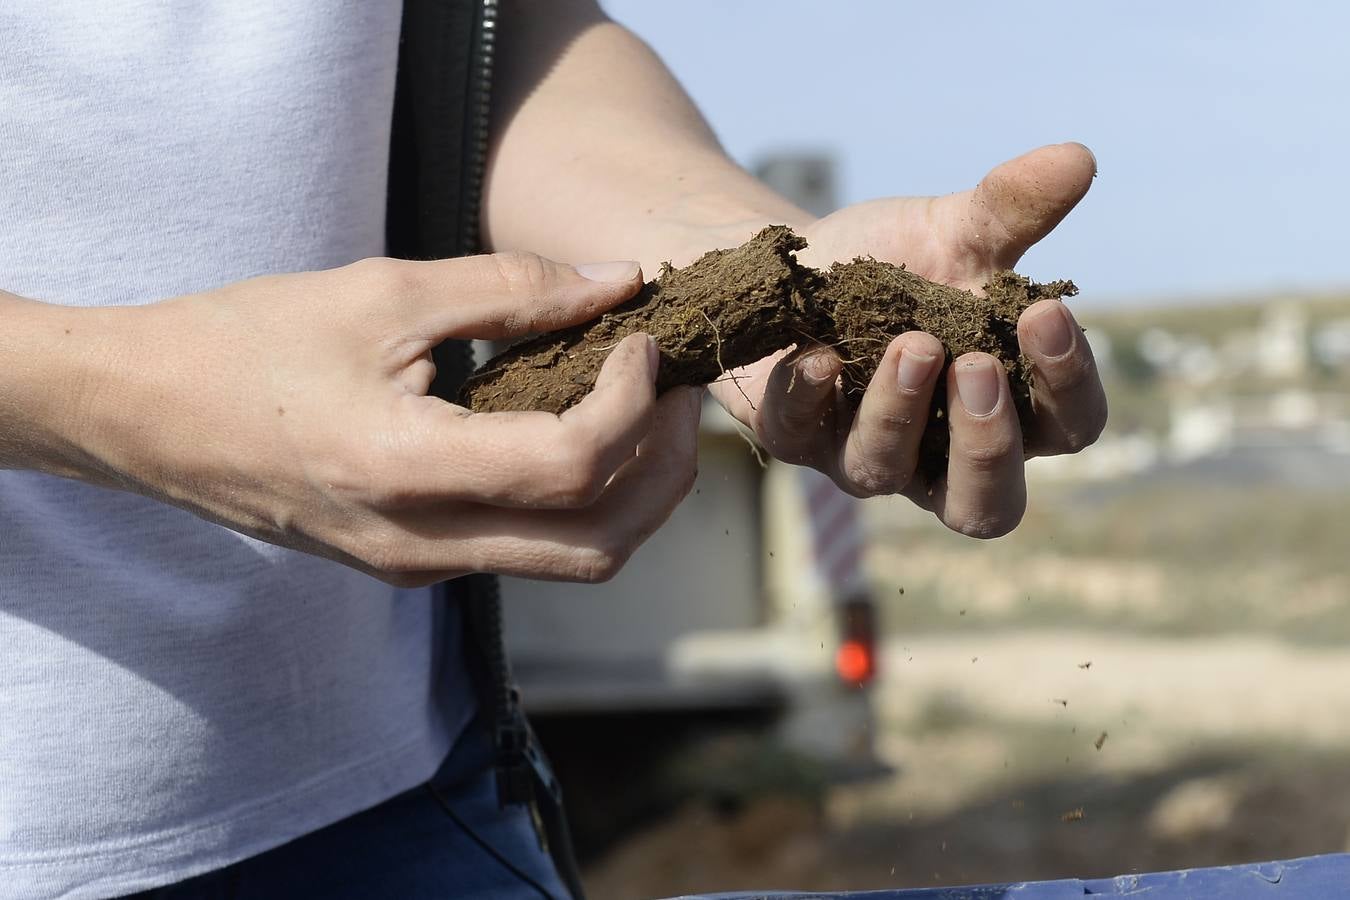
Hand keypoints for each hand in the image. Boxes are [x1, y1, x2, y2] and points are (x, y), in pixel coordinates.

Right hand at [14, 254, 699, 584]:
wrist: (146, 415)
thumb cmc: (246, 342)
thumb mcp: (380, 292)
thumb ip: (510, 288)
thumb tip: (617, 278)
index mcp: (404, 471)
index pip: (573, 465)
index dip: (634, 402)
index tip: (643, 338)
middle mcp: (420, 545)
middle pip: (601, 542)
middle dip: (665, 467)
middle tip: (678, 387)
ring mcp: (418, 567)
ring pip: (573, 559)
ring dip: (635, 492)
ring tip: (646, 408)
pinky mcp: (413, 564)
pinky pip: (529, 549)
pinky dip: (582, 500)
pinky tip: (582, 429)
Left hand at [711, 143, 1105, 536]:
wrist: (795, 262)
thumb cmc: (895, 262)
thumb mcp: (953, 231)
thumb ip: (1010, 209)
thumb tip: (1077, 157)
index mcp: (1008, 409)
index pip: (1067, 428)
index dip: (1066, 385)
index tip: (1043, 313)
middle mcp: (940, 455)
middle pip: (988, 505)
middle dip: (987, 442)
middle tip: (974, 364)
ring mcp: (863, 455)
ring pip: (888, 472)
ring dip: (901, 411)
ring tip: (911, 343)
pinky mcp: (793, 437)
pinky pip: (799, 435)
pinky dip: (810, 396)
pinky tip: (819, 354)